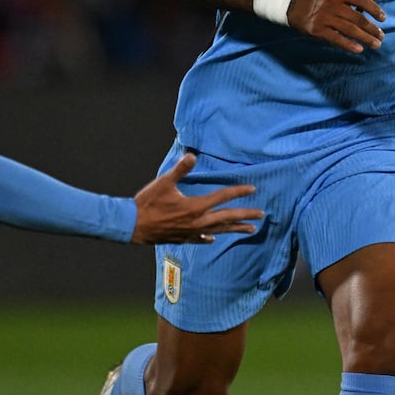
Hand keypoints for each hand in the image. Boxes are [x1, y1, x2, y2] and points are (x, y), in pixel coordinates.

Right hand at [131, 153, 263, 243]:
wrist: (133, 226)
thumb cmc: (148, 203)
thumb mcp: (164, 183)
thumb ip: (180, 169)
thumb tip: (192, 155)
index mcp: (195, 207)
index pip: (222, 197)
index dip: (238, 192)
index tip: (252, 189)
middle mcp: (197, 222)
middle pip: (227, 218)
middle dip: (245, 215)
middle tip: (261, 215)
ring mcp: (191, 233)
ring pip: (219, 231)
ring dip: (235, 229)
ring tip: (250, 229)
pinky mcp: (183, 239)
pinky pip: (202, 239)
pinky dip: (210, 237)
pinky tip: (213, 239)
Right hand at [288, 0, 385, 52]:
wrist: (293, 5)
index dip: (374, 9)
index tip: (383, 18)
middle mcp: (331, 4)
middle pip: (357, 17)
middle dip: (371, 28)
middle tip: (381, 35)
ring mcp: (324, 18)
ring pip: (349, 29)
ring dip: (365, 38)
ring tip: (376, 44)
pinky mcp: (317, 30)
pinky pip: (336, 39)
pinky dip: (348, 45)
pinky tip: (359, 49)